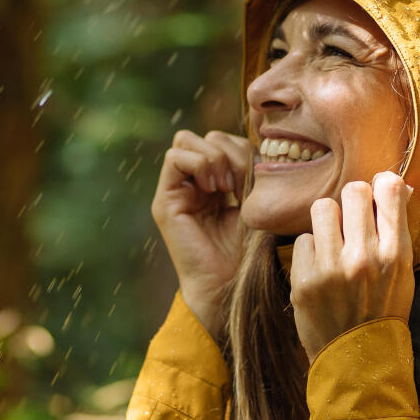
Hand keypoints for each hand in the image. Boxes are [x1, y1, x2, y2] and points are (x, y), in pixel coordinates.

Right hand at [152, 130, 252, 335]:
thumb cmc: (247, 250)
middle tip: (238, 183)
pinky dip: (198, 165)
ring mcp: (176, 190)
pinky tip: (214, 190)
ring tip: (225, 187)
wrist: (229, 283)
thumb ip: (248, 169)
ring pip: (186, 140)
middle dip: (227, 151)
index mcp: (215, 183)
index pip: (221, 140)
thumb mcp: (255, 201)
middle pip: (203, 136)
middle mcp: (192, 183)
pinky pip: (174, 157)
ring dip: (213, 157)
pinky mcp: (165, 200)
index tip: (254, 178)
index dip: (240, 149)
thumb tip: (251, 142)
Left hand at [290, 172, 414, 364]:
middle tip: (350, 223)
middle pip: (352, 191)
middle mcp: (365, 257)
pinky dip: (310, 252)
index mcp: (396, 253)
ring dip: (327, 223)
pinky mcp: (305, 280)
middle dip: (351, 203)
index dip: (379, 186)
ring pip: (322, 208)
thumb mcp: (403, 271)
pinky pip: (302, 240)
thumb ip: (396, 229)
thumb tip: (393, 184)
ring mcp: (332, 268)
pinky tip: (319, 271)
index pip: (389, 189)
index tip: (375, 196)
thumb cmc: (383, 310)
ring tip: (332, 245)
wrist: (358, 359)